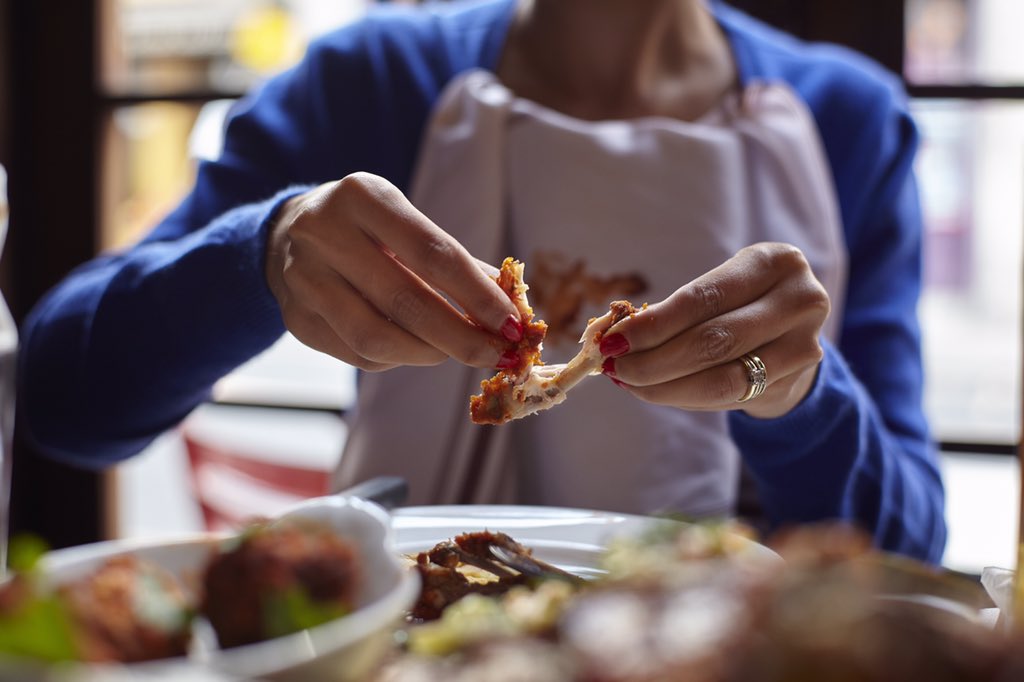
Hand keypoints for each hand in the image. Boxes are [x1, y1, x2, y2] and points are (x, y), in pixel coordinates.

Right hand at [265, 172, 522, 370]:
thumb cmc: (368, 231)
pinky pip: (359, 355)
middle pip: (405, 301)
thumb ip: (457, 262)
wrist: (287, 236)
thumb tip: (510, 308)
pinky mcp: (298, 321)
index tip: (513, 324)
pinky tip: (418, 349)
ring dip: (431, 354)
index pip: (432, 253)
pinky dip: (400, 359)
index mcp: (362, 196)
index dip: (477, 295)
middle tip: (499, 356)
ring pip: (377, 337)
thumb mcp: (407, 224)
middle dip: (461, 337)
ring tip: (459, 352)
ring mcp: (304, 280)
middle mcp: (324, 233)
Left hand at [599, 243, 829, 418]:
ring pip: (723, 379)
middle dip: (654, 361)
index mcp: (774, 262)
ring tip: (630, 384)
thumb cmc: (740, 303)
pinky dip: (685, 398)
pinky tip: (658, 393)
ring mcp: (804, 345)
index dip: (654, 324)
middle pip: (714, 341)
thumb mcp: (721, 289)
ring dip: (666, 387)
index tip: (613, 340)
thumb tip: (615, 338)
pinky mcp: (795, 383)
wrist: (794, 333)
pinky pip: (729, 398)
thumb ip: (678, 311)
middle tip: (615, 368)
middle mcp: (799, 300)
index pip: (704, 299)